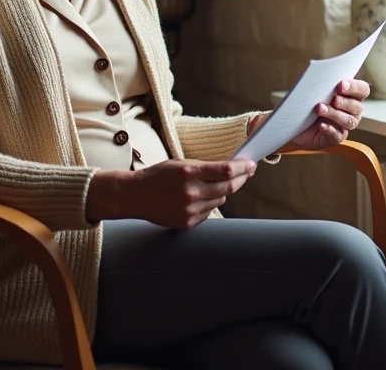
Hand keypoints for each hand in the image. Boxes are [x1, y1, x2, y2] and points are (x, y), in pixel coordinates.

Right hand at [86, 159, 255, 229]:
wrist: (134, 196)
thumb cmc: (157, 176)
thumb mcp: (180, 163)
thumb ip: (204, 167)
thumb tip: (232, 168)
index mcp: (188, 172)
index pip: (226, 171)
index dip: (243, 167)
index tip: (251, 164)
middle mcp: (191, 192)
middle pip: (229, 186)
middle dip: (241, 178)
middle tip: (247, 172)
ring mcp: (189, 210)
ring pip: (221, 199)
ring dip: (223, 191)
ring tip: (212, 184)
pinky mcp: (187, 223)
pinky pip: (209, 211)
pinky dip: (209, 203)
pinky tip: (199, 197)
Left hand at [289, 78, 368, 151]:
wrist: (294, 120)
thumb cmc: (308, 100)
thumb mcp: (314, 88)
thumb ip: (323, 82)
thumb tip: (321, 74)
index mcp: (351, 95)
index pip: (362, 90)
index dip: (355, 87)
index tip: (341, 84)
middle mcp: (352, 111)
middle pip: (357, 107)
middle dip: (345, 102)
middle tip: (333, 99)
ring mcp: (344, 126)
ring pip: (348, 121)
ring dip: (335, 114)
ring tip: (320, 109)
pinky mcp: (334, 137)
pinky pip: (337, 136)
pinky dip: (330, 130)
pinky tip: (321, 125)